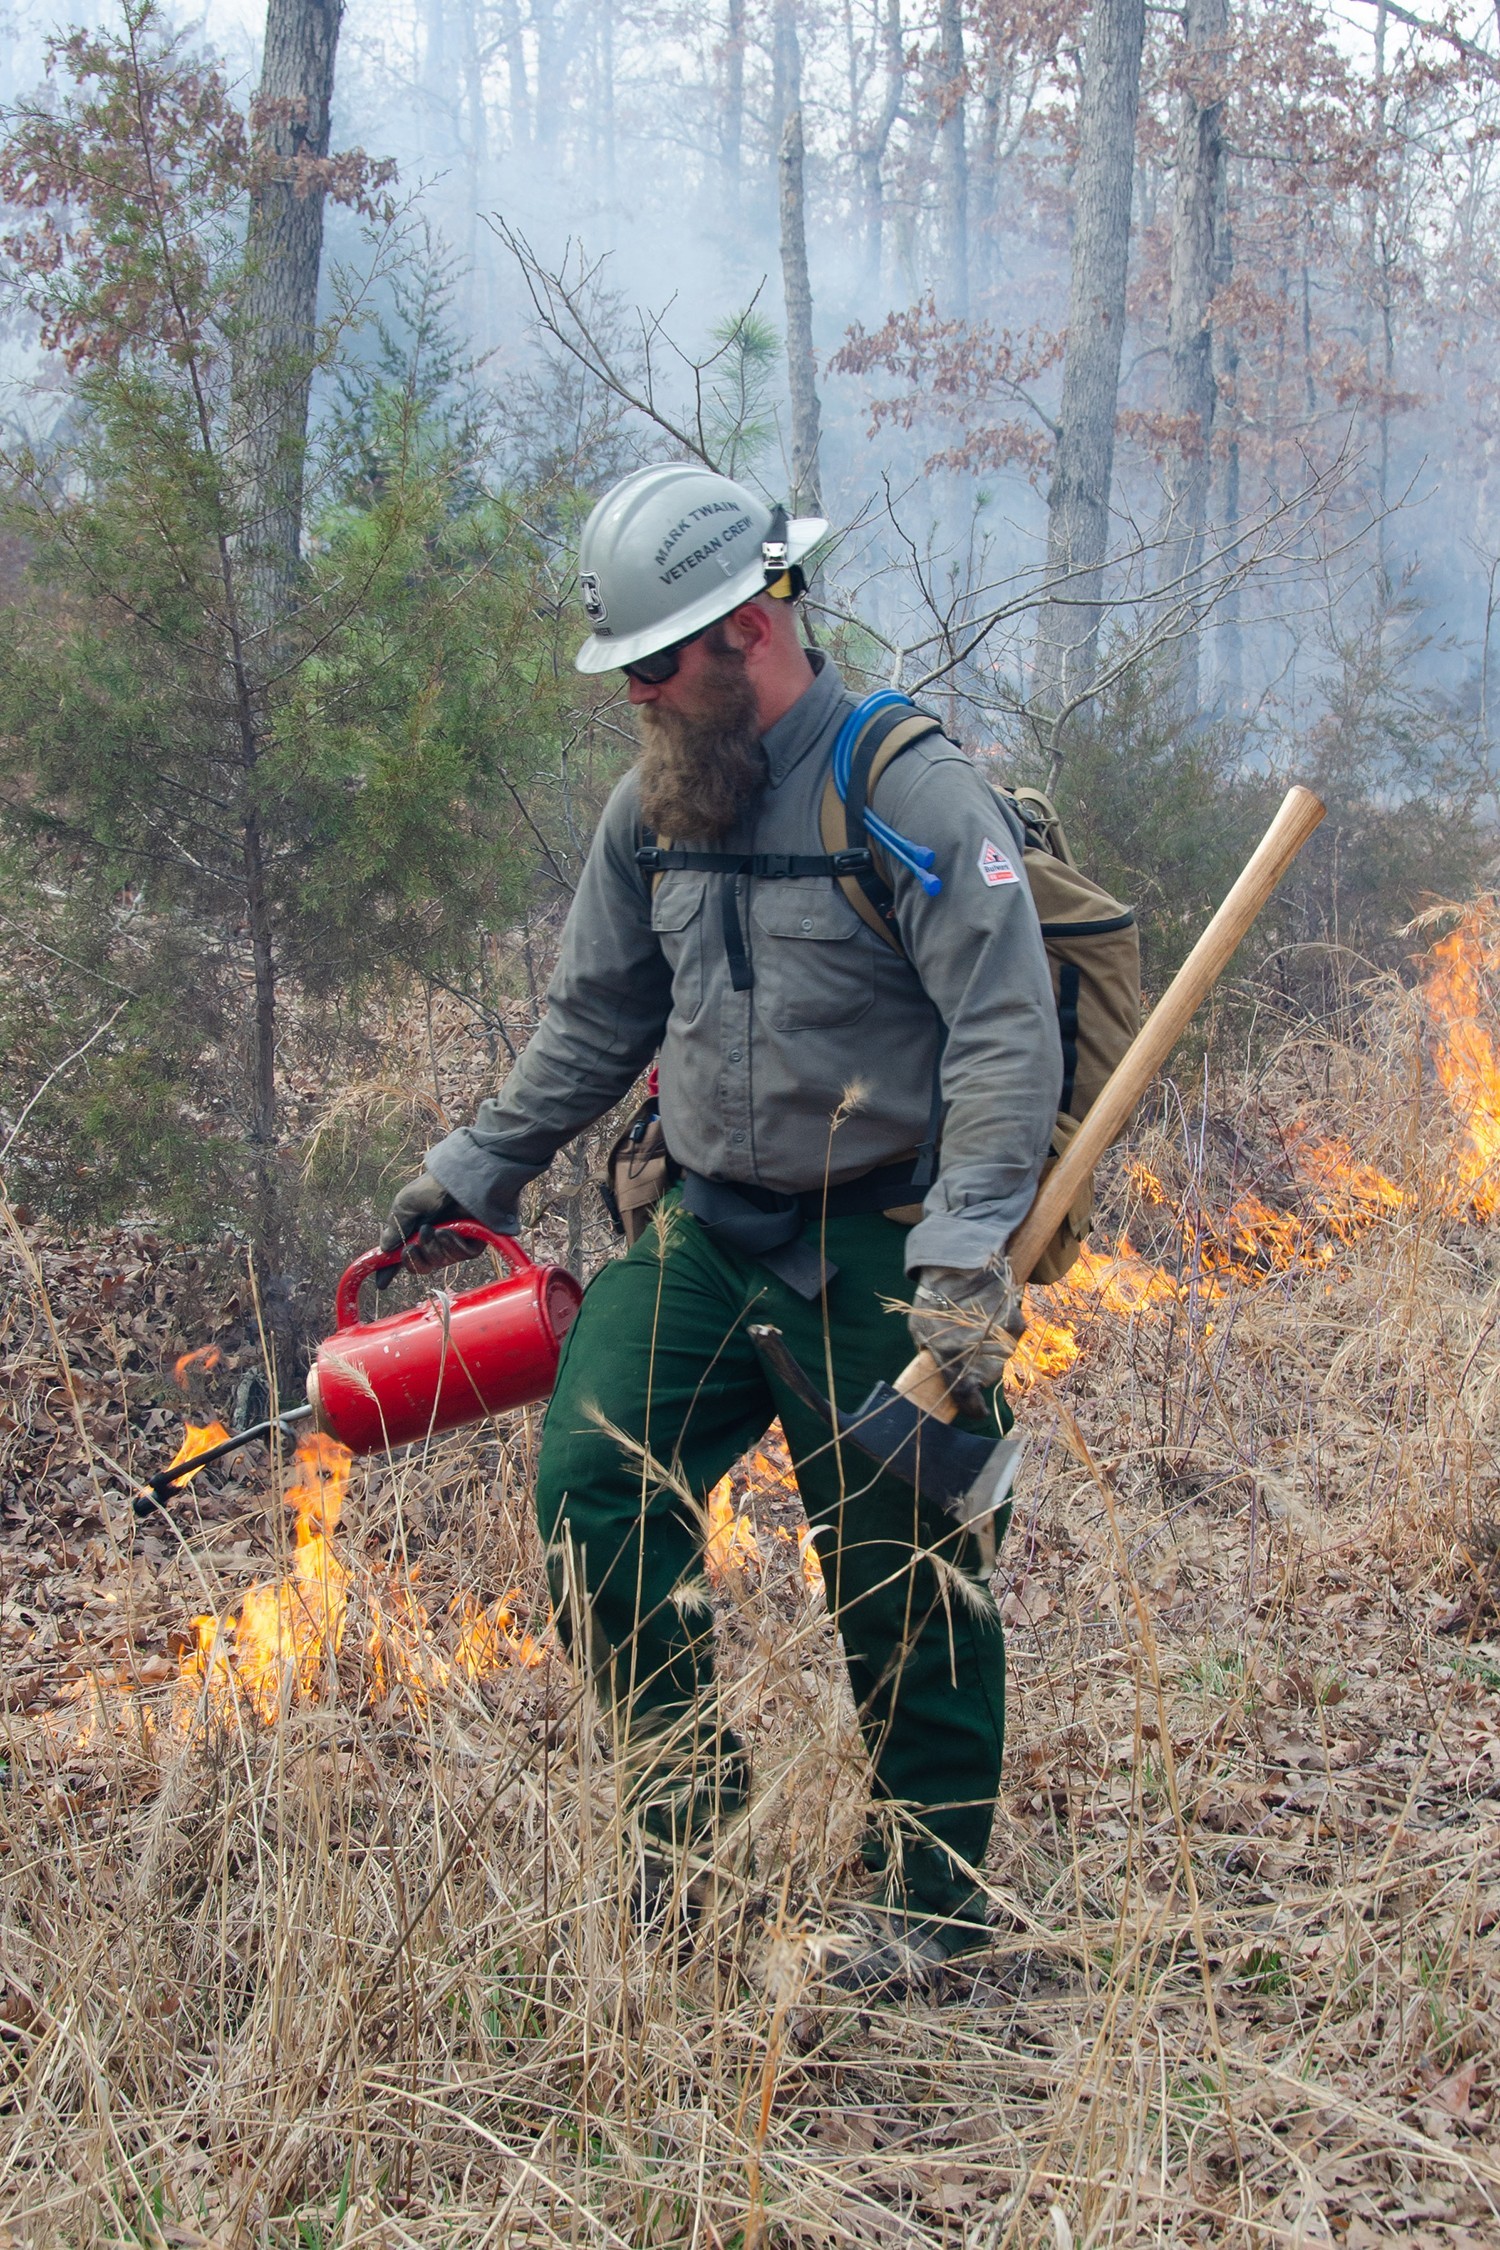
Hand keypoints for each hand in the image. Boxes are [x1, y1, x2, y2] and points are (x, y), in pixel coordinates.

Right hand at [376, 1171, 486, 1289]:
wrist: (458, 1179)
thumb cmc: (430, 1189)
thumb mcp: (404, 1207)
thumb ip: (394, 1230)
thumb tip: (383, 1250)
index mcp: (414, 1231)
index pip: (401, 1256)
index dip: (391, 1270)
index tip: (381, 1284)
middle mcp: (433, 1239)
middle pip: (420, 1267)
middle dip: (414, 1260)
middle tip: (412, 1247)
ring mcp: (453, 1242)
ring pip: (439, 1263)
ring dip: (433, 1248)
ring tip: (434, 1229)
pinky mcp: (472, 1242)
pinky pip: (460, 1257)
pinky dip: (452, 1246)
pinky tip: (450, 1232)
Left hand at [908, 1255, 1023, 1416]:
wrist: (960, 1262)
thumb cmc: (933, 1299)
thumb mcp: (921, 1331)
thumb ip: (934, 1357)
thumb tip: (939, 1375)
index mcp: (955, 1364)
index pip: (970, 1403)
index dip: (974, 1409)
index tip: (976, 1410)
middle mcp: (983, 1358)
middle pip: (987, 1378)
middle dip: (977, 1370)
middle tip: (965, 1350)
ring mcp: (1002, 1342)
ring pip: (1000, 1357)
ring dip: (990, 1349)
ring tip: (975, 1328)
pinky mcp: (1017, 1324)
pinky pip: (1010, 1337)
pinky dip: (1001, 1332)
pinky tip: (988, 1316)